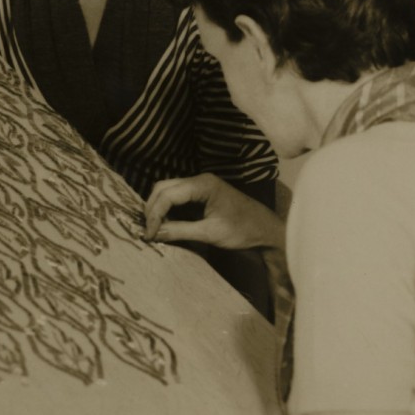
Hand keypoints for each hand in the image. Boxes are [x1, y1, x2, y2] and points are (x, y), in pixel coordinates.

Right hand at [144, 173, 285, 250]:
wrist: (266, 230)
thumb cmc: (243, 230)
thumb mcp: (210, 233)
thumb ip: (180, 231)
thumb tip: (153, 234)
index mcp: (203, 184)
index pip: (167, 195)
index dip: (154, 215)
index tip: (149, 234)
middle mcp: (199, 179)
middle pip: (163, 188)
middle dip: (152, 209)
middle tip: (148, 231)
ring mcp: (200, 185)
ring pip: (167, 191)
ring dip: (158, 208)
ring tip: (154, 228)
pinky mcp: (201, 193)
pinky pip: (176, 197)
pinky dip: (167, 209)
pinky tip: (165, 223)